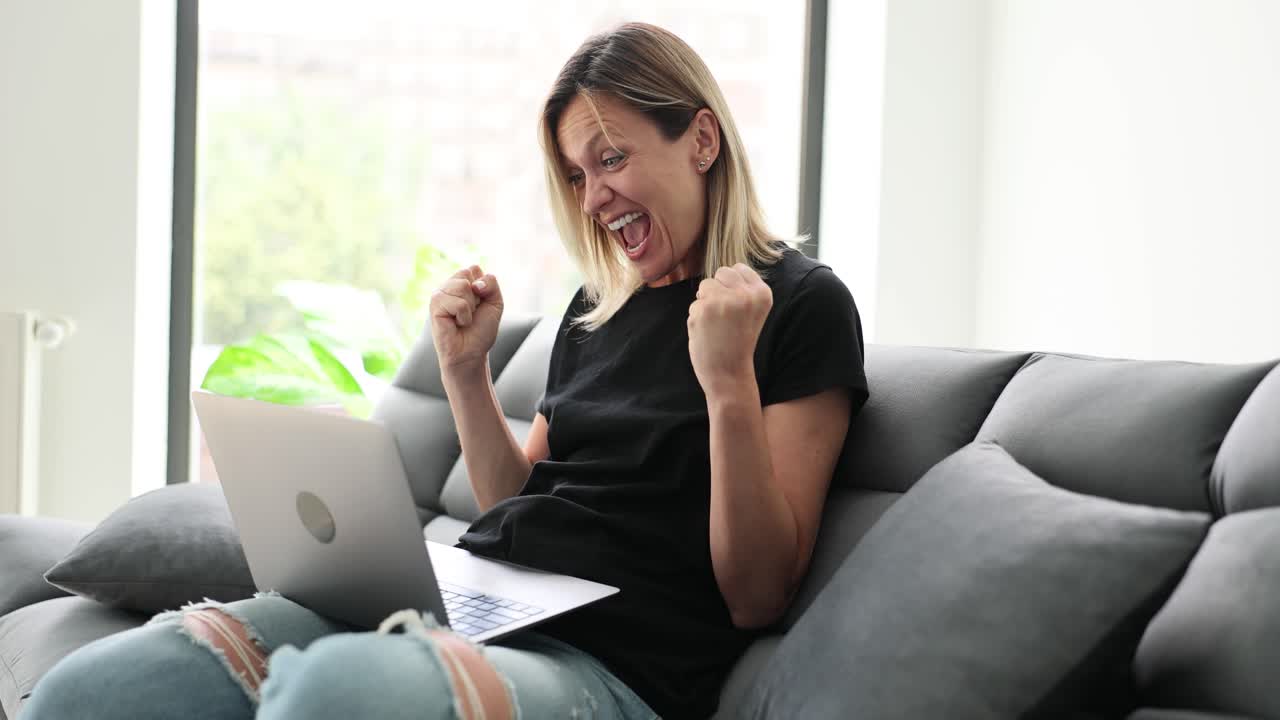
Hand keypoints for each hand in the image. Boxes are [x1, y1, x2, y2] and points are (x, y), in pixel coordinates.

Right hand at [428, 265, 503, 373]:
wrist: (471, 352)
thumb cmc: (481, 329)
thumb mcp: (495, 302)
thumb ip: (491, 284)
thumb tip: (475, 284)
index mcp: (461, 282)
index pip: (474, 268)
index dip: (483, 287)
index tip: (480, 304)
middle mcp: (448, 285)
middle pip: (468, 272)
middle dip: (477, 296)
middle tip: (471, 312)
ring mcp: (440, 294)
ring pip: (462, 286)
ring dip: (470, 307)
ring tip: (463, 318)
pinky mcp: (434, 305)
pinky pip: (458, 302)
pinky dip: (463, 316)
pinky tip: (457, 324)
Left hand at [688, 263, 772, 396]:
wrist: (729, 374)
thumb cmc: (738, 342)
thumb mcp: (752, 312)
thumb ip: (743, 289)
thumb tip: (723, 270)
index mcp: (763, 293)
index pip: (739, 269)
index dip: (731, 287)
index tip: (736, 309)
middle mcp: (746, 294)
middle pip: (721, 273)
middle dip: (717, 291)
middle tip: (725, 317)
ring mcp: (725, 300)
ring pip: (705, 286)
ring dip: (705, 304)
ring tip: (716, 326)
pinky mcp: (705, 308)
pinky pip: (694, 304)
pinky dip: (696, 318)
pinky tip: (708, 334)